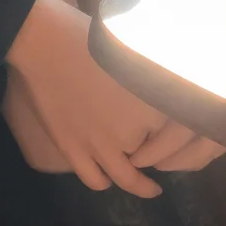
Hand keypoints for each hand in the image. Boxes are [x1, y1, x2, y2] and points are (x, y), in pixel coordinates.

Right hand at [5, 0, 219, 197]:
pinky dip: (105, 181)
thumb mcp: (138, 55)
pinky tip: (109, 179)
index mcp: (152, 109)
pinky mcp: (74, 151)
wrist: (45, 42)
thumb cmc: (91, 38)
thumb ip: (159, 81)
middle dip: (157, 153)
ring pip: (127, 177)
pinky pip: (96, 179)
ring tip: (151, 188)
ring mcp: (101, 147)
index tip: (179, 134)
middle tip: (162, 152)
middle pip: (153, 153)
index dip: (177, 136)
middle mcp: (132, 134)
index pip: (177, 134)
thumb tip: (174, 90)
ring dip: (140, 184)